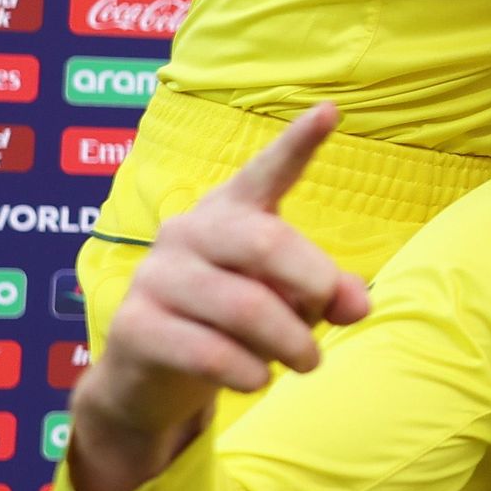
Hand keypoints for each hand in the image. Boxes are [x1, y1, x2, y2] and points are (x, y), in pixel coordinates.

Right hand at [68, 107, 371, 490]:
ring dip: (289, 342)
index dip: (297, 143)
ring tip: (308, 363)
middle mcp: (188, 231)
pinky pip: (205, 350)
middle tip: (337, 319)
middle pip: (265, 243)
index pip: (267, 172)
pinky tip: (258, 379)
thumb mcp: (288, 302)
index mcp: (232, 212)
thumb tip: (358, 304)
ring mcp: (154, 275)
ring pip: (242, 305)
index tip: (329, 111)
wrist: (153, 377)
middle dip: (314, 284)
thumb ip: (327, 293)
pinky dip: (247, 371)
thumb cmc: (234, 322)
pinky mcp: (132, 325)